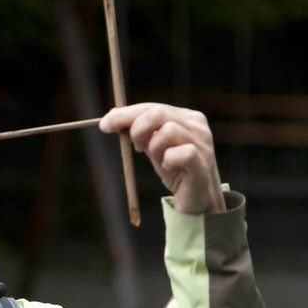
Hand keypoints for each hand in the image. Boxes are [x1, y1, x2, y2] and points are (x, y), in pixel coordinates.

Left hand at [100, 103, 225, 213]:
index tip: (105, 124)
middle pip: (158, 113)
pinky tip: (169, 167)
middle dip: (137, 127)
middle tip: (134, 146)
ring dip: (155, 147)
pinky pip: (180, 153)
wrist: (196, 200)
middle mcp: (197, 126)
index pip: (152, 107)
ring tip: (160, 160)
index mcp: (186, 117)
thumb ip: (138, 132)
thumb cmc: (175, 170)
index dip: (126, 114)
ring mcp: (202, 143)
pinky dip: (168, 160)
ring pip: (168, 130)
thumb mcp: (153, 147)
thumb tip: (111, 117)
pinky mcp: (202, 163)